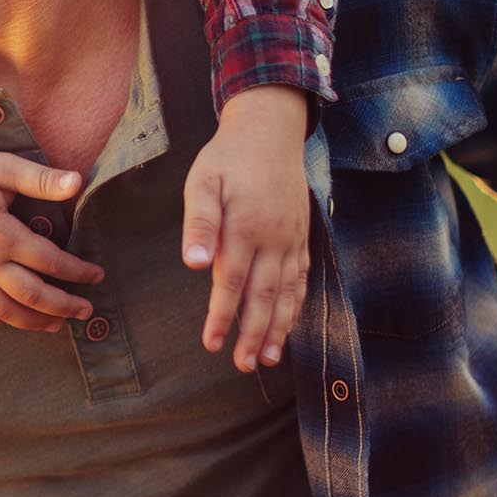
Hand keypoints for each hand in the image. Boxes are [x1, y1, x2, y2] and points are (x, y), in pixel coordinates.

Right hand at [0, 150, 104, 331]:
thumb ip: (40, 179)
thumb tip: (78, 183)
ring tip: (56, 325)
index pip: (51, 261)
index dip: (78, 271)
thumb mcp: (2, 168)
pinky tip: (12, 321)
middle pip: (33, 295)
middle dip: (64, 305)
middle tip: (86, 311)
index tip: (97, 275)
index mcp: (4, 236)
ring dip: (34, 321)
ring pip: (5, 310)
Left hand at [181, 86, 310, 371]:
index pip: (232, 282)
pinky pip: (302, 278)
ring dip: (279, 328)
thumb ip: (200, 223)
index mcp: (246, 228)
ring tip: (270, 359)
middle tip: (244, 365)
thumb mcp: (202, 182)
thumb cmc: (227, 158)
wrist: (270, 131)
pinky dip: (297, 304)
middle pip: (264, 296)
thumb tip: (194, 265)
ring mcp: (292, 239)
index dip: (222, 315)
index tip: (211, 342)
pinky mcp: (301, 236)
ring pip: (287, 292)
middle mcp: (274, 239)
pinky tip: (290, 324)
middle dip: (254, 334)